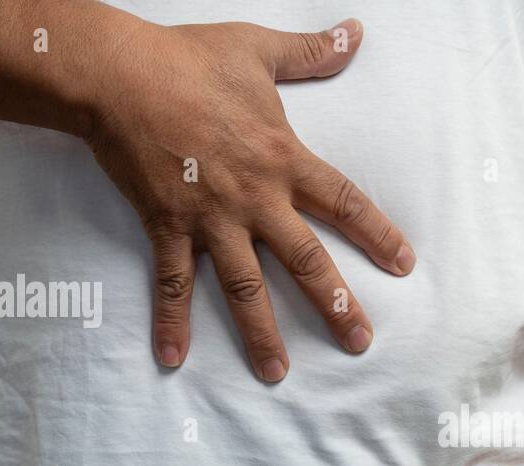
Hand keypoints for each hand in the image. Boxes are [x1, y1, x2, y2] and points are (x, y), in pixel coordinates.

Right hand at [84, 17, 413, 380]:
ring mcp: (211, 219)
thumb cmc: (188, 60)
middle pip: (306, 260)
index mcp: (283, 159)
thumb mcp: (257, 49)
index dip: (378, 234)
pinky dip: (171, 321)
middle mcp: (255, 198)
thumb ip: (310, 52)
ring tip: (278, 373)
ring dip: (262, 333)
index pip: (344, 202)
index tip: (404, 266)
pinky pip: (172, 283)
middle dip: (336, 304)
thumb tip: (354, 33)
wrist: (118, 74)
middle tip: (361, 343)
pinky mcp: (167, 227)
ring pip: (245, 287)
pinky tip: (174, 358)